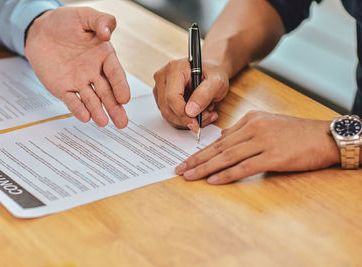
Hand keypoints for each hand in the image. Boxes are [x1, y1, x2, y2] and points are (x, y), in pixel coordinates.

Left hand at [25, 7, 129, 127]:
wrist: (40, 29)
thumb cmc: (65, 22)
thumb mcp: (85, 15)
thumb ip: (101, 21)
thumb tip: (108, 34)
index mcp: (104, 56)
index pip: (115, 73)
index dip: (120, 86)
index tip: (124, 98)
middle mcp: (94, 72)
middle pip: (107, 92)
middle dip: (115, 107)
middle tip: (122, 123)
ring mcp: (79, 82)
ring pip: (91, 100)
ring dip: (98, 112)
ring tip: (103, 123)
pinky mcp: (63, 88)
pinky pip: (72, 100)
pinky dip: (78, 109)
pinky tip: (85, 117)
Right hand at [153, 58, 229, 131]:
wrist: (210, 69)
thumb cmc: (212, 72)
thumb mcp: (217, 81)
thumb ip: (204, 95)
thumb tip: (191, 111)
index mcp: (174, 70)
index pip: (172, 98)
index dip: (183, 114)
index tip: (195, 124)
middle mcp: (163, 78)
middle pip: (167, 108)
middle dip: (186, 119)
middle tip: (206, 117)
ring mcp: (160, 88)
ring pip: (167, 114)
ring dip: (186, 120)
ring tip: (205, 112)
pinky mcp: (161, 97)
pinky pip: (169, 115)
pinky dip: (184, 119)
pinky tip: (198, 112)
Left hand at [175, 111, 339, 183]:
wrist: (324, 137)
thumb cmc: (296, 132)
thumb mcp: (267, 123)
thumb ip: (243, 130)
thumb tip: (223, 139)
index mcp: (250, 120)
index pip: (220, 139)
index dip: (200, 151)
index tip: (186, 160)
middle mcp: (254, 129)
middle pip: (219, 147)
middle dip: (196, 160)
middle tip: (180, 169)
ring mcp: (263, 142)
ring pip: (227, 156)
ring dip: (206, 168)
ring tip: (190, 176)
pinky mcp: (273, 156)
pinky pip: (244, 167)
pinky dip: (227, 174)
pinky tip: (213, 180)